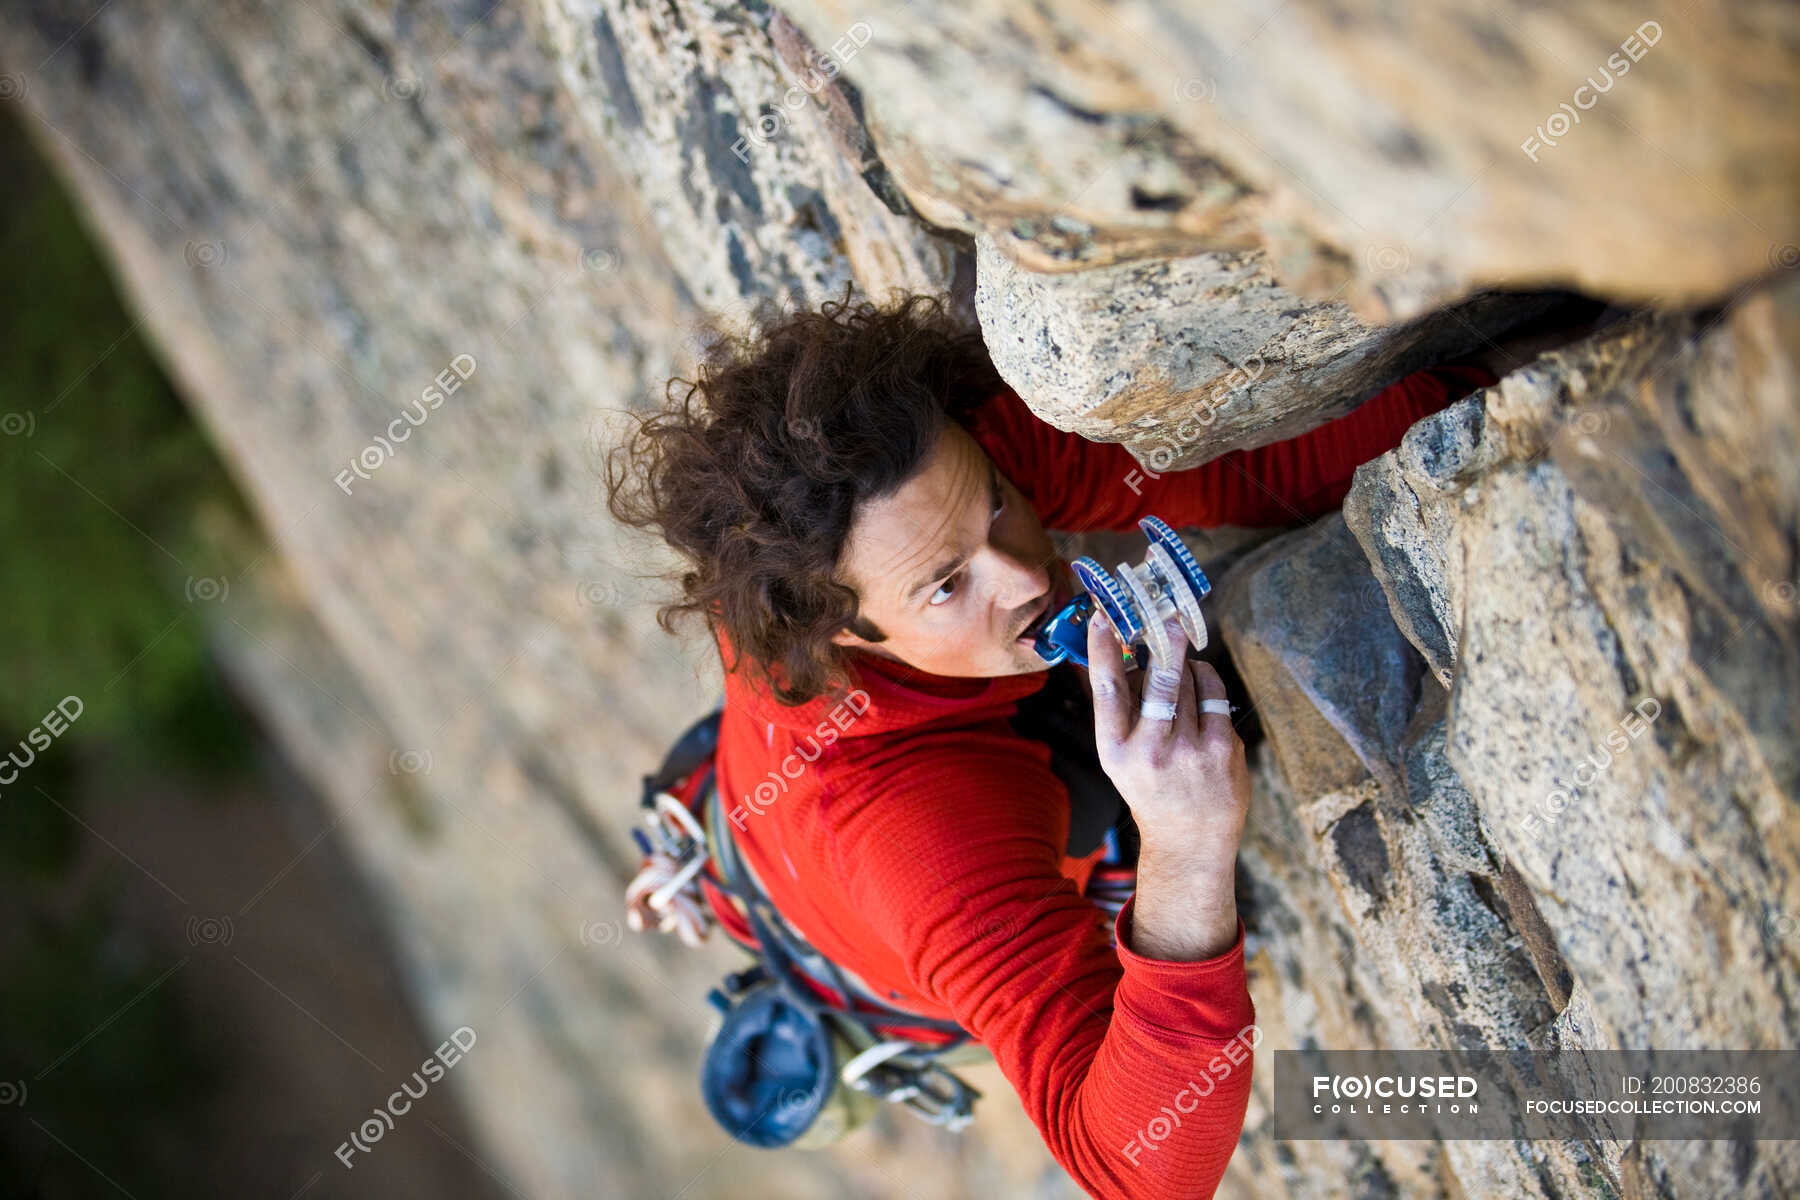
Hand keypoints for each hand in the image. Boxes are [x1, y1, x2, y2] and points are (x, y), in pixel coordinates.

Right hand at [1085, 607, 1249, 858]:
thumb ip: (1118, 710)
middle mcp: (1151, 749)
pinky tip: (1201, 687)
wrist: (1188, 839)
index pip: (1106, 689)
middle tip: (1168, 617)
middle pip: (1160, 678)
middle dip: (1167, 642)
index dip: (1102, 650)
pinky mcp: (1223, 748)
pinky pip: (1215, 694)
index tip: (1102, 618)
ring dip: (1185, 666)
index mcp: (1114, 750)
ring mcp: (1192, 750)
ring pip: (1191, 680)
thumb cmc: (1149, 787)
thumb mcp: (1118, 758)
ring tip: (1181, 670)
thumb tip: (1125, 652)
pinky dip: (1207, 681)